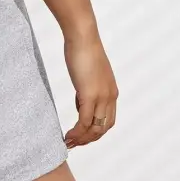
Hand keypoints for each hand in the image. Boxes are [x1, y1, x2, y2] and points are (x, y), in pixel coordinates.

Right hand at [62, 30, 118, 148]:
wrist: (82, 36)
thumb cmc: (83, 49)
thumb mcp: (88, 73)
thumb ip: (87, 88)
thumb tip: (81, 100)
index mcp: (112, 92)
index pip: (107, 120)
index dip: (95, 132)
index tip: (81, 136)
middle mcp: (110, 97)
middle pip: (103, 128)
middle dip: (88, 139)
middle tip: (74, 144)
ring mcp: (101, 97)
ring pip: (94, 128)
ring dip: (82, 139)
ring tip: (69, 143)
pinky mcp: (89, 95)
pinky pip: (84, 122)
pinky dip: (76, 133)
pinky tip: (67, 136)